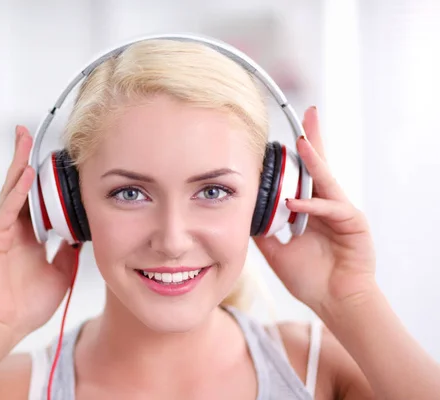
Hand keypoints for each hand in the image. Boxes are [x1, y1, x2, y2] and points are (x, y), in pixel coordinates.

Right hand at [0, 125, 79, 343]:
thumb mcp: (60, 273)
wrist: (6, 325)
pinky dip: (17, 193)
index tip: (53, 159)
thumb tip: (81, 236)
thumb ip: (67, 253)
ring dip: (17, 163)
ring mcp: (1, 231)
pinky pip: (6, 211)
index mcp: (29, 235)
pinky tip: (26, 175)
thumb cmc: (28, 304)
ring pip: (10, 190)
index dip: (43, 178)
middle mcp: (14, 228)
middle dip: (24, 158)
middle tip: (27, 132)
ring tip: (23, 139)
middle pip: (19, 186)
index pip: (36, 198)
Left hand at [253, 107, 376, 315]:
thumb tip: (243, 213)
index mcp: (311, 209)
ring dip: (314, 162)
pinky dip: (312, 206)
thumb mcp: (276, 250)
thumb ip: (263, 230)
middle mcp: (327, 204)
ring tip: (301, 144)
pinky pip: (331, 208)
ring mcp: (342, 212)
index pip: (303, 175)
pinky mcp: (354, 224)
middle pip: (320, 166)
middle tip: (309, 113)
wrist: (334, 302)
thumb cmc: (310, 277)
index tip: (285, 134)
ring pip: (327, 181)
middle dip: (314, 139)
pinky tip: (293, 203)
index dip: (298, 154)